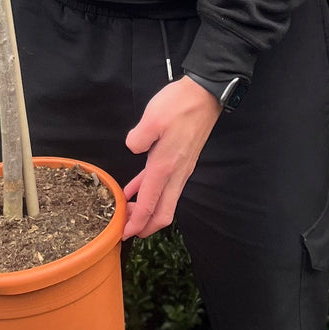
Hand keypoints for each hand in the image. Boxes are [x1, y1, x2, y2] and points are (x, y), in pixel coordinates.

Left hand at [121, 76, 221, 239]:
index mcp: (165, 166)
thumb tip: (133, 147)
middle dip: (145, 226)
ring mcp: (181, 168)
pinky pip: (165, 185)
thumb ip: (138, 138)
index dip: (136, 223)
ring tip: (128, 213)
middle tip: (126, 230)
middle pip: (162, 213)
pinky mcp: (182, 160)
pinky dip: (150, 192)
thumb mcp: (153, 118)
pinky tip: (135, 189)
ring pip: (165, 202)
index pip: (149, 205)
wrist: (205, 94)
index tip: (123, 235)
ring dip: (148, 211)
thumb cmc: (179, 104)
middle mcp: (176, 173)